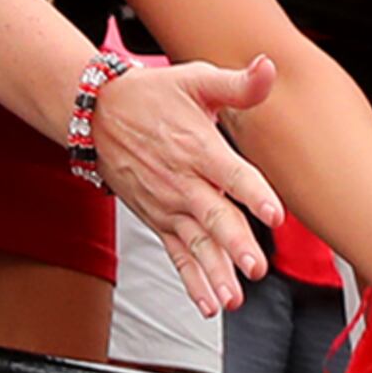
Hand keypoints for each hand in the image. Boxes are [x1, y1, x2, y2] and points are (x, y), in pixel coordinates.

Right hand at [88, 56, 283, 313]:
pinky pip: (177, 255)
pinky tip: (208, 305)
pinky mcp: (158, 221)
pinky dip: (191, 281)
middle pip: (214, 217)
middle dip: (235, 245)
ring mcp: (169, 206)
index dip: (254, 193)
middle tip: (256, 268)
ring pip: (195, 245)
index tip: (276, 214)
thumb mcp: (195, 80)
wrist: (95, 113)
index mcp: (198, 148)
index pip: (231, 174)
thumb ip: (237, 84)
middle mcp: (183, 182)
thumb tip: (268, 67)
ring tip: (231, 299)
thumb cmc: (152, 95)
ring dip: (214, 274)